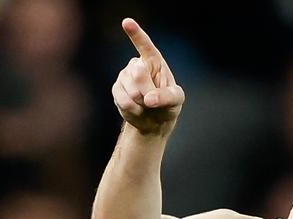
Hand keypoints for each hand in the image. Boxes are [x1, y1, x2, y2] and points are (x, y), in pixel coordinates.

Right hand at [112, 18, 184, 135]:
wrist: (154, 121)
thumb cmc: (168, 105)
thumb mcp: (176, 100)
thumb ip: (167, 97)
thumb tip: (149, 99)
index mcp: (154, 61)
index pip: (145, 45)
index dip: (136, 34)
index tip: (127, 22)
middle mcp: (137, 65)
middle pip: (139, 74)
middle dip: (148, 91)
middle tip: (154, 99)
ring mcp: (124, 77)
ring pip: (132, 90)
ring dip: (142, 103)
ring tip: (146, 104)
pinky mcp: (116, 89)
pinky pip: (124, 101)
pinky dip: (134, 110)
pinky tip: (138, 109)